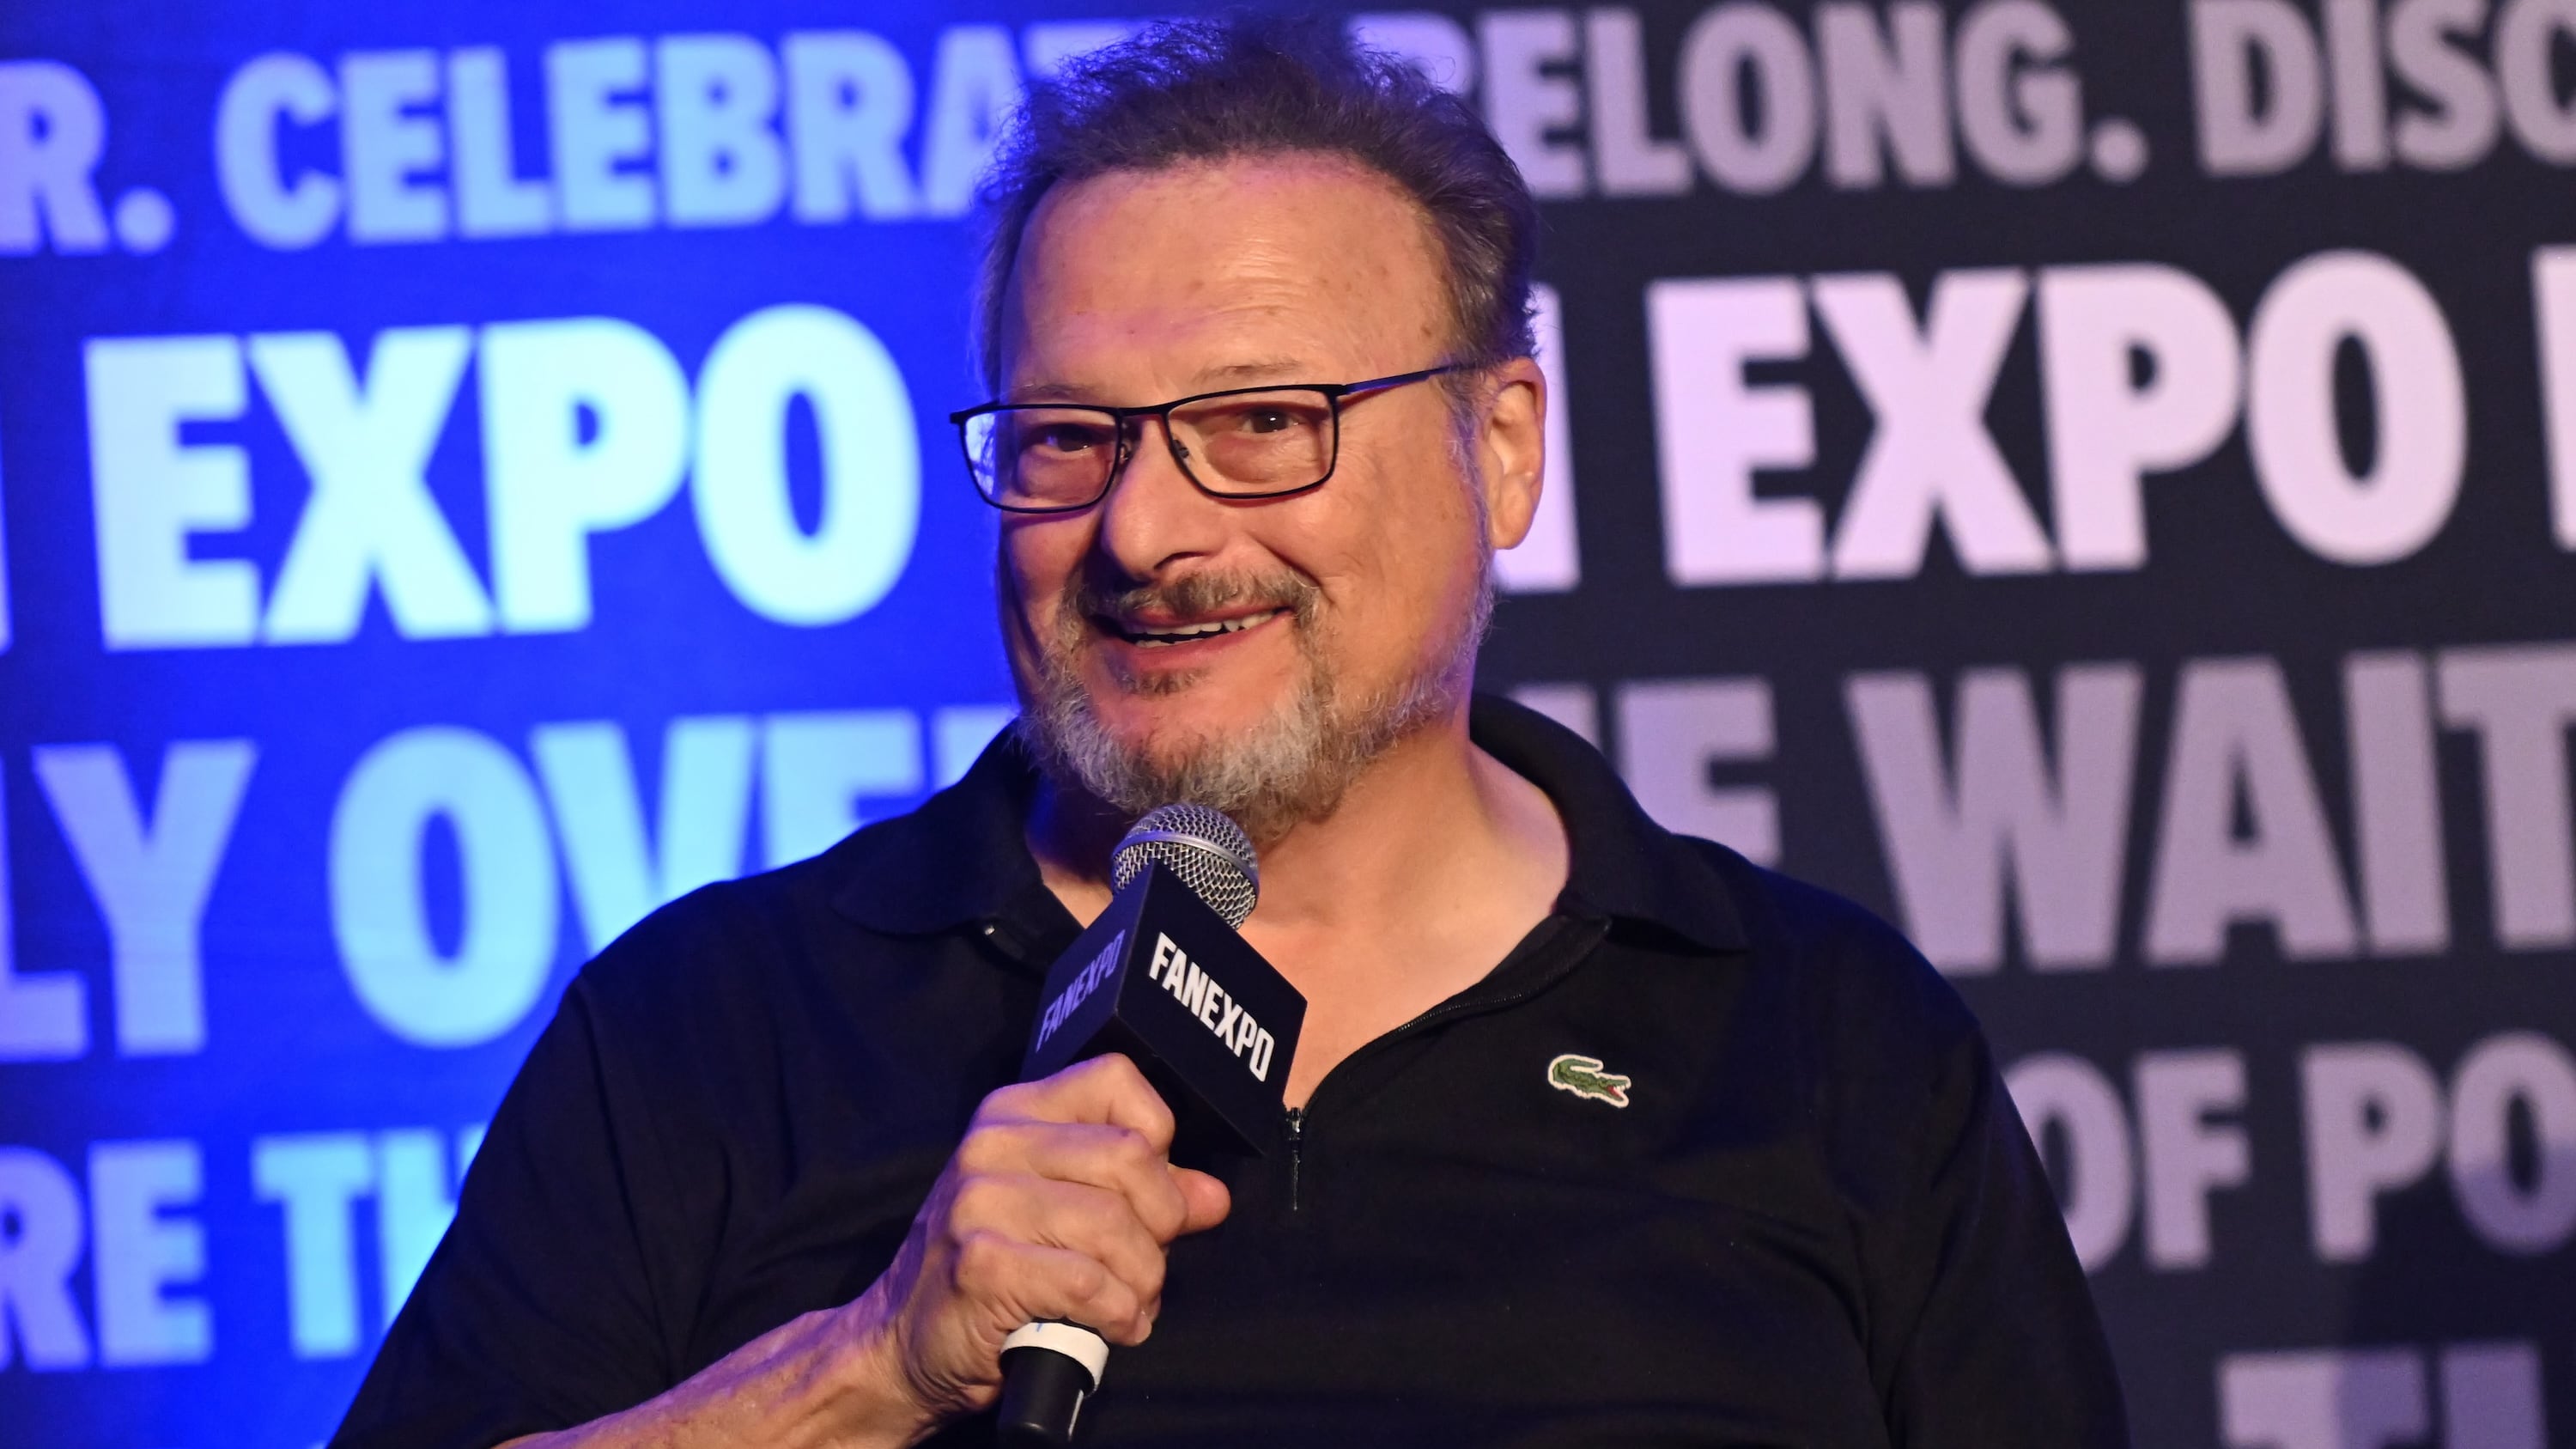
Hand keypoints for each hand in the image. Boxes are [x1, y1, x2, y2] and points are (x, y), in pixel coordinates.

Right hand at [849, 1054, 1232, 1434]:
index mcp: (1015, 1112)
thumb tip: (1212, 1197)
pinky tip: (1111, 1326)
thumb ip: (1140, 1196)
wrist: (903, 1344)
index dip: (1157, 1138)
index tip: (1151, 1192)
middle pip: (1131, 1158)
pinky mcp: (980, 1263)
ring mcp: (979, 1200)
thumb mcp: (1062, 1214)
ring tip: (1129, 1303)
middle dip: (1161, 1225)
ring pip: (1116, 1227)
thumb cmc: (994, 1273)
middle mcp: (992, 1143)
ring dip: (1142, 1282)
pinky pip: (1088, 1283)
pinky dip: (1119, 1314)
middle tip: (1145, 1265)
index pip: (1117, 1079)